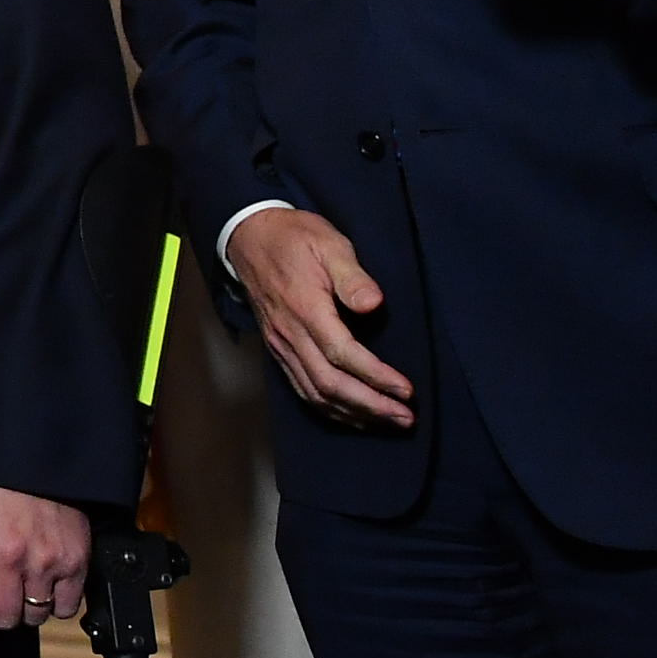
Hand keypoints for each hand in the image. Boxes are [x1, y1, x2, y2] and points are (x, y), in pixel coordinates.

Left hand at [0, 481, 89, 629]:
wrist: (28, 455)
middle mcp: (9, 560)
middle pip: (3, 619)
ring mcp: (45, 562)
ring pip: (36, 616)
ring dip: (27, 607)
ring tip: (22, 587)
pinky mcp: (75, 560)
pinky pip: (68, 606)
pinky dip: (57, 602)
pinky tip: (47, 585)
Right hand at [224, 205, 417, 428]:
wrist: (249, 236)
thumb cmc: (295, 238)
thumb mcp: (329, 243)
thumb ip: (352, 276)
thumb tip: (374, 304)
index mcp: (305, 308)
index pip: (343, 354)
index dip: (377, 377)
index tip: (407, 390)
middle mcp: (290, 334)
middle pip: (329, 384)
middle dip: (370, 406)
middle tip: (406, 418)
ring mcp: (281, 344)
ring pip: (315, 393)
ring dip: (353, 413)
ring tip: (388, 421)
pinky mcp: (277, 349)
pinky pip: (302, 389)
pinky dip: (330, 409)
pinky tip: (353, 415)